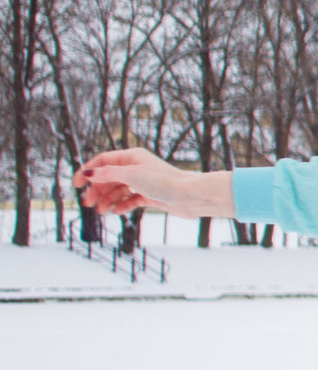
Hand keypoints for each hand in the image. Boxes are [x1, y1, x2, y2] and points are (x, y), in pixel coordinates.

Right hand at [75, 149, 232, 218]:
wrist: (190, 196)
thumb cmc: (164, 182)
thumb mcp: (131, 175)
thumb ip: (108, 174)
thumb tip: (87, 173)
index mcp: (132, 157)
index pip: (103, 161)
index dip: (87, 171)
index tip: (75, 184)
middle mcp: (137, 167)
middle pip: (109, 177)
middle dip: (96, 190)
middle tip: (87, 203)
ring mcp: (144, 182)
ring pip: (119, 190)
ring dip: (107, 200)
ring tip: (100, 211)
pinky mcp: (150, 195)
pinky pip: (130, 199)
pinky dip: (122, 205)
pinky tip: (116, 212)